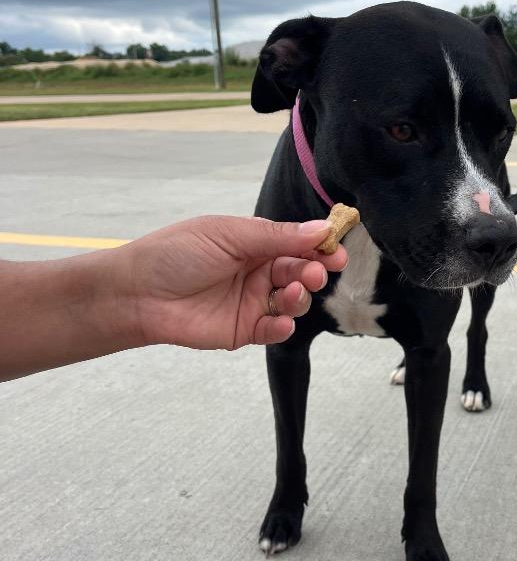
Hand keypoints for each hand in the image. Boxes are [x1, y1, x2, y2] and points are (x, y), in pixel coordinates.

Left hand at [120, 215, 347, 348]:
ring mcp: (252, 302)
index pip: (297, 243)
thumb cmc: (175, 254)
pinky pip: (274, 330)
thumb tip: (320, 230)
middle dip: (314, 272)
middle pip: (300, 272)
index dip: (319, 247)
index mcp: (254, 242)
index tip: (336, 251)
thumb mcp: (228, 235)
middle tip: (317, 272)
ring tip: (294, 293)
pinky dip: (283, 327)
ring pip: (293, 302)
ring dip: (301, 298)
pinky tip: (280, 322)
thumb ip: (275, 236)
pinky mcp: (243, 330)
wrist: (137, 293)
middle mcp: (257, 271)